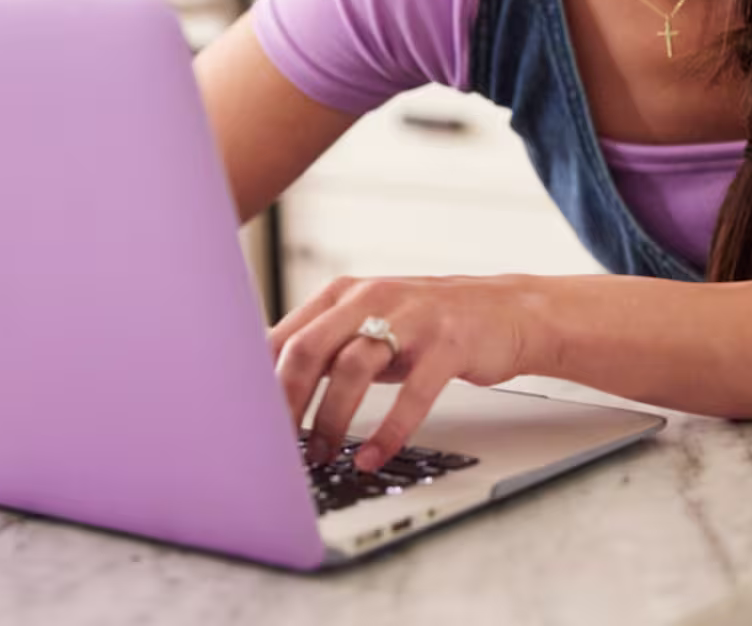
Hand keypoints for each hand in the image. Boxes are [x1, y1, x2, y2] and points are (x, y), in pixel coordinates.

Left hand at [270, 274, 546, 474]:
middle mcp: (372, 298)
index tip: (244, 422)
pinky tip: (372, 456)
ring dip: (331, 419)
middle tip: (275, 445)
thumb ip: (325, 347)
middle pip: (308, 348)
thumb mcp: (370, 324)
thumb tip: (266, 391)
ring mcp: (412, 318)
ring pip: (353, 367)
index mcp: (343, 294)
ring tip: (322, 454)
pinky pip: (412, 394)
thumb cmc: (428, 325)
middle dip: (285, 403)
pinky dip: (388, 431)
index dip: (258, 382)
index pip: (284, 335)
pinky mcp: (448, 344)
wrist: (507, 311)